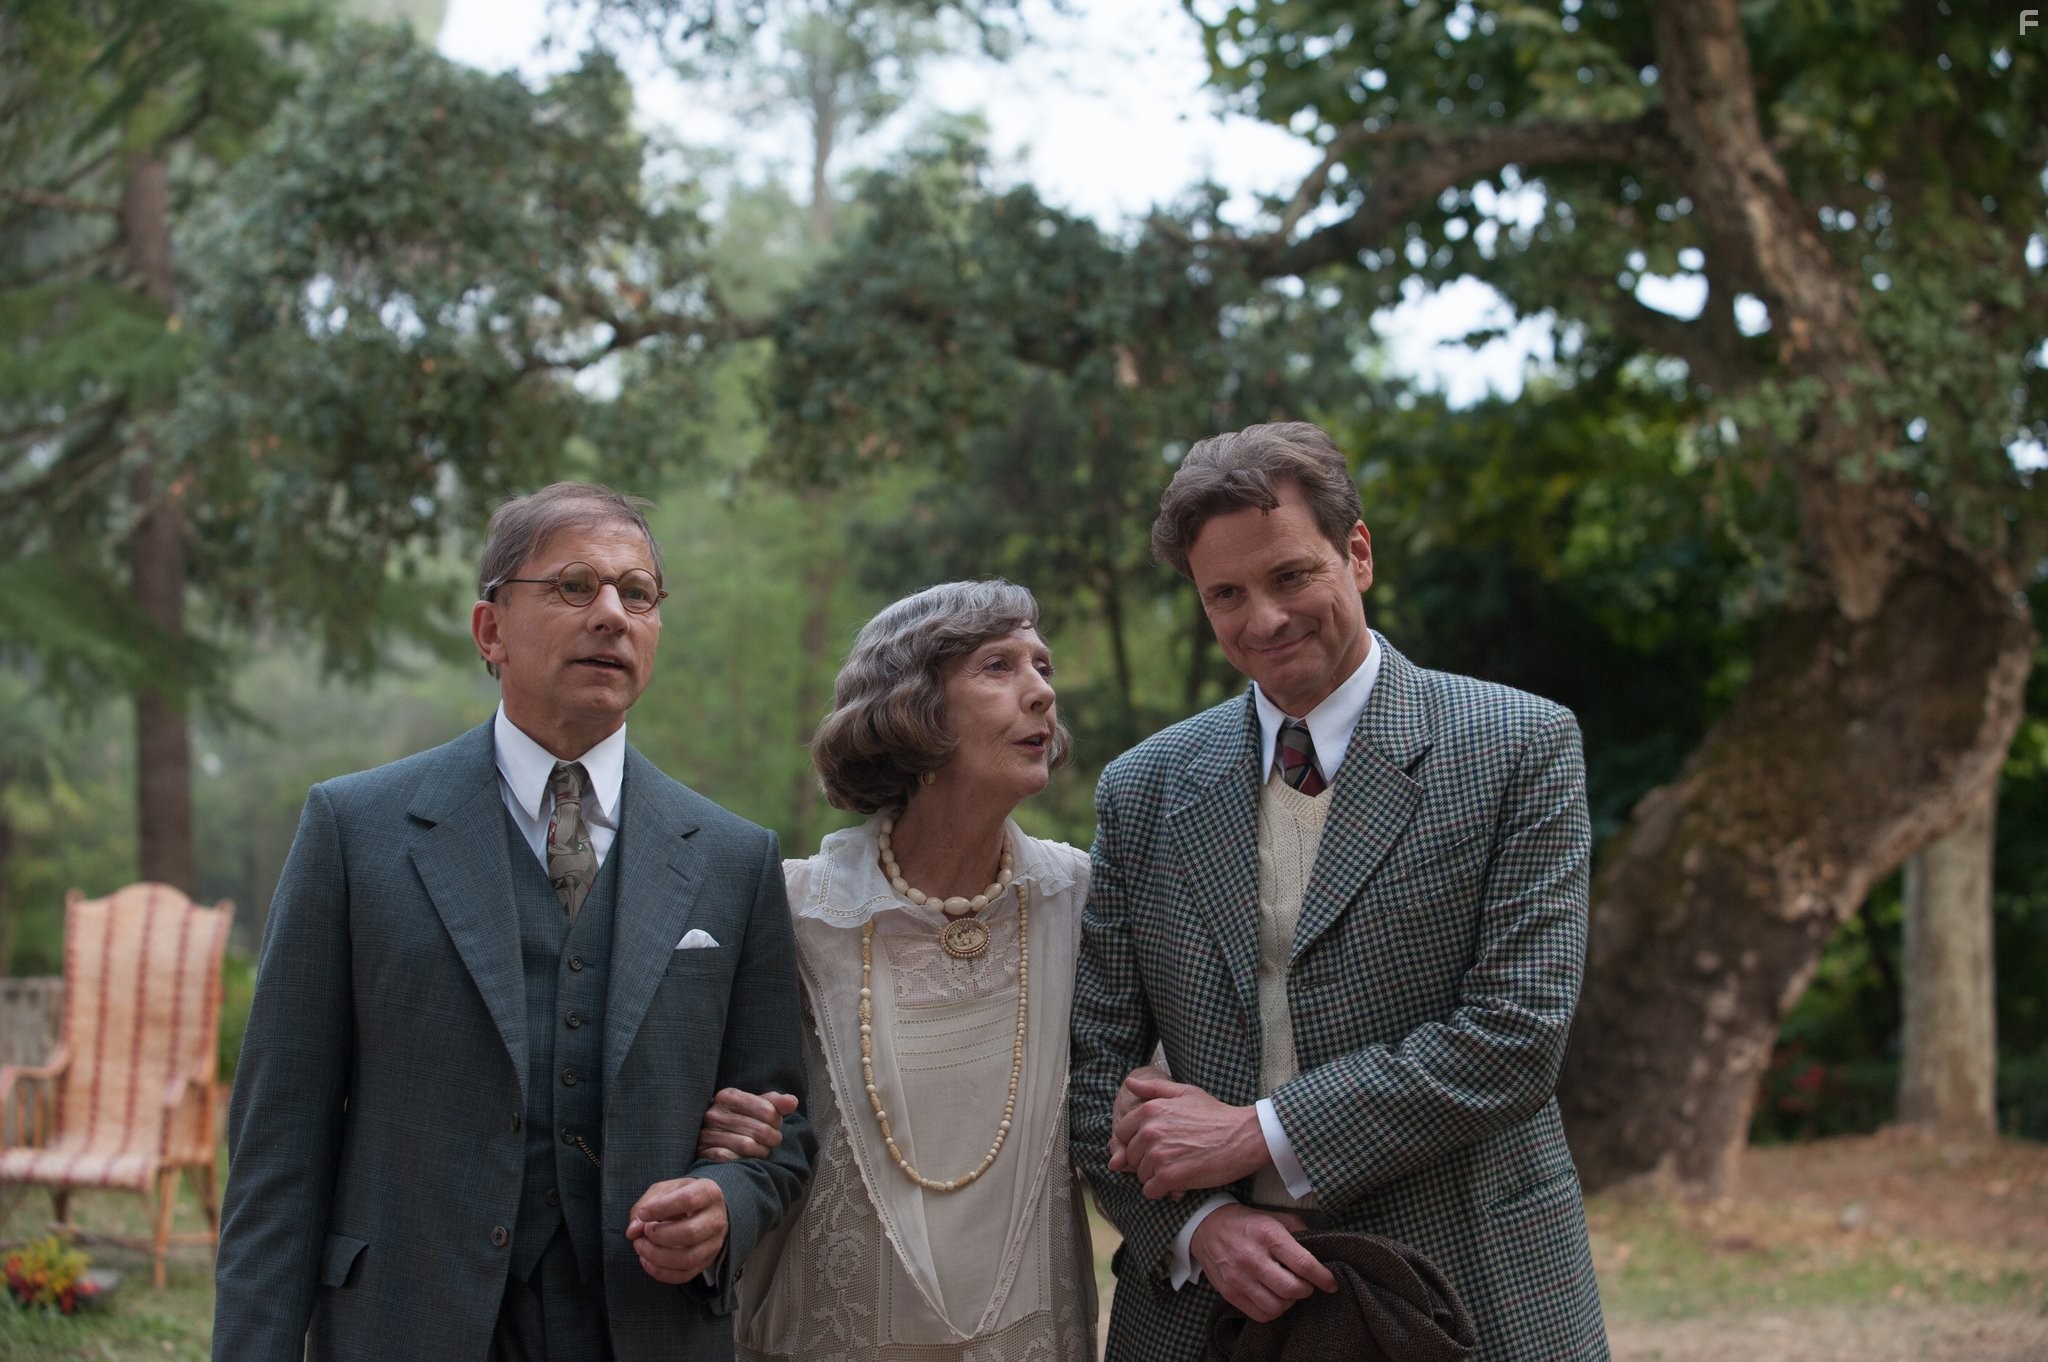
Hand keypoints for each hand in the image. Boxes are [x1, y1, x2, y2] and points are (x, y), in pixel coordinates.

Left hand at [626, 1177, 727, 1282]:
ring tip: (640, 1247)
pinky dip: (660, 1272)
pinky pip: (684, 1275)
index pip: (688, 1200)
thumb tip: (633, 1231)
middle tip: (643, 1232)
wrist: (701, 1210)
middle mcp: (716, 1219)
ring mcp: (714, 1244)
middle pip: (690, 1233)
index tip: (643, 1214)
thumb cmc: (679, 1197)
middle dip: (659, 1236)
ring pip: (687, 1258)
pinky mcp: (706, 1262)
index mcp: (708, 1193)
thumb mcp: (663, 1191)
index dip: (661, 1208)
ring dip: (657, 1256)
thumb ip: (645, 1205)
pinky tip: (647, 1261)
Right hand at [698, 1088, 796, 1161]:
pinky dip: (743, 1161)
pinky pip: (730, 1159)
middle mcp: (714, 1113)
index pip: (767, 1111)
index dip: (777, 1121)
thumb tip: (792, 1102)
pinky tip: (747, 1159)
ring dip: (761, 1151)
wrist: (710, 1136)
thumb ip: (775, 1102)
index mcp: (728, 1096)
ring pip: (747, 1146)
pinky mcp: (703, 1153)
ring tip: (762, 1150)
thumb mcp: (755, 1105)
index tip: (775, 1125)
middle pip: (760, 1130)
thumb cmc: (739, 1119)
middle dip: (772, 1138)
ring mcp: (707, 1133)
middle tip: (772, 1141)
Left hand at [1109, 1069, 1267, 1197]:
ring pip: (1140, 1175)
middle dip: (1146, 1161)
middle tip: (1171, 1159)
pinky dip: (1163, 1191)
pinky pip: (1151, 1191)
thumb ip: (1153, 1089)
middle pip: (1130, 1157)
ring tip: (1178, 1169)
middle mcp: (1149, 1131)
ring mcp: (1158, 1154)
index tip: (1154, 1147)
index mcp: (1149, 1110)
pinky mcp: (1169, 1176)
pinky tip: (1179, 1184)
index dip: (1135, 1143)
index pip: (1121, 1135)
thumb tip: (1129, 1084)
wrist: (1243, 1136)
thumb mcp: (1185, 1093)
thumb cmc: (1216, 1115)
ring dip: (1156, 1177)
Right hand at [1190, 1204, 1335, 1322]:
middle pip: (1292, 1289)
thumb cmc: (1245, 1223)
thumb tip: (1320, 1245)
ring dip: (1289, 1302)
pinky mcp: (1230, 1293)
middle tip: (1306, 1284)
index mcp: (1268, 1236)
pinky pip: (1260, 1315)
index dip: (1322, 1277)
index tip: (1331, 1283)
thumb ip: (1298, 1230)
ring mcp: (1239, 1278)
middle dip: (1307, 1290)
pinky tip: (1272, 1297)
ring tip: (1287, 1291)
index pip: (1303, 1263)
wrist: (1206, 1227)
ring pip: (1277, 1307)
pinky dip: (1272, 1311)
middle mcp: (1252, 1258)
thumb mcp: (1273, 1217)